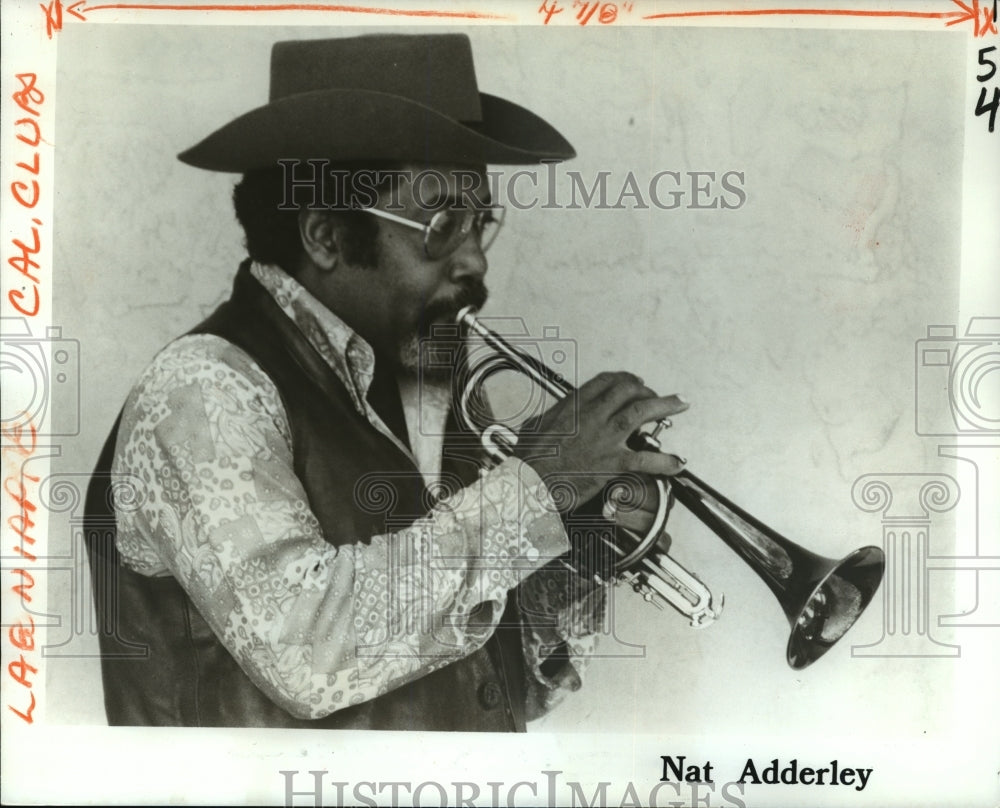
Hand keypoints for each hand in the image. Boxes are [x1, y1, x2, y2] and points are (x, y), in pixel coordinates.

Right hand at [514, 371, 687, 511]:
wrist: (528, 482)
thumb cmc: (527, 460)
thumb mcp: (532, 428)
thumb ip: (547, 419)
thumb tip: (545, 419)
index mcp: (573, 405)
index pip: (605, 381)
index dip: (623, 379)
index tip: (631, 382)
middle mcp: (592, 416)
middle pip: (628, 390)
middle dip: (646, 390)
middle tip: (656, 395)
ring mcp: (605, 437)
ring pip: (642, 412)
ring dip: (665, 405)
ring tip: (680, 404)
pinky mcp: (613, 462)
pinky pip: (646, 459)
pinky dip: (665, 461)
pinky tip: (676, 462)